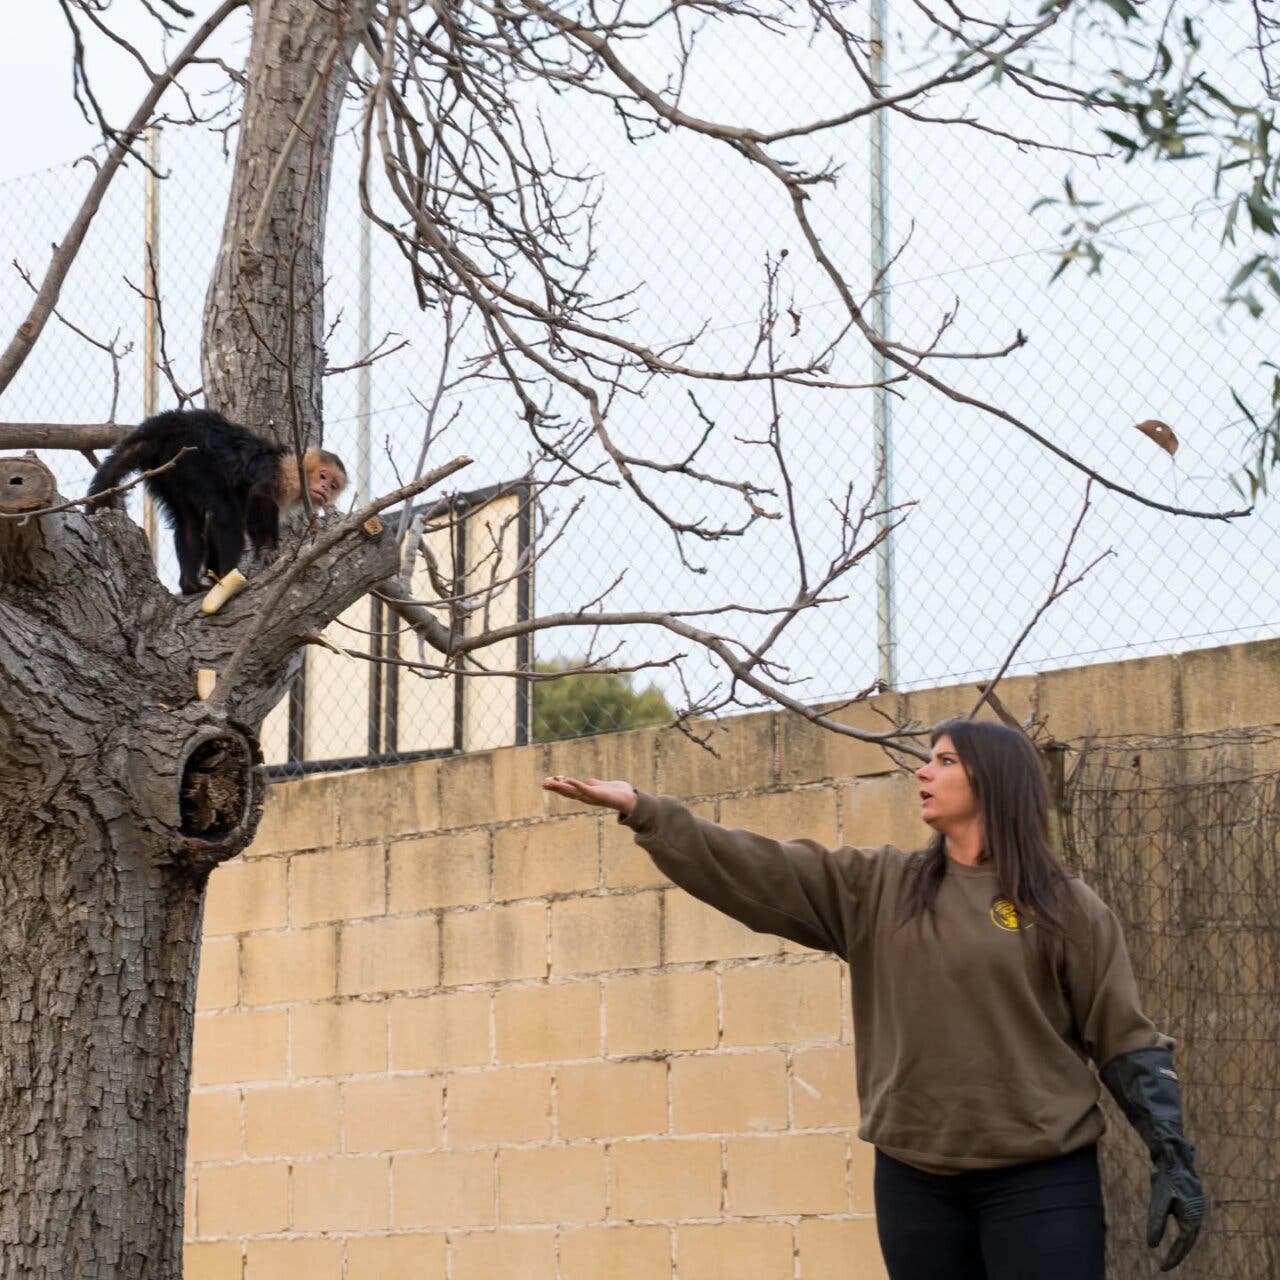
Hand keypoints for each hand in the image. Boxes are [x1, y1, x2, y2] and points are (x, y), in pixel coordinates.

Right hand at [542, 775, 636, 815]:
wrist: (631, 799)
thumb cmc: (618, 793)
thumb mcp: (604, 786)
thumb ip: (595, 785)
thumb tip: (588, 781)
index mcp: (587, 794)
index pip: (569, 790)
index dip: (558, 786)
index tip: (547, 781)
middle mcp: (587, 797)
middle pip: (567, 792)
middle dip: (555, 787)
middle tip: (542, 783)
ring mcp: (591, 796)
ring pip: (573, 791)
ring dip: (561, 786)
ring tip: (549, 782)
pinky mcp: (598, 794)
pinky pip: (585, 789)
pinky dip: (576, 784)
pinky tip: (567, 780)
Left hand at [1149, 1144, 1205, 1270]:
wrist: (1174, 1155)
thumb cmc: (1167, 1178)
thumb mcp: (1159, 1200)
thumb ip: (1156, 1222)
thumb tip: (1151, 1245)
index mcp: (1192, 1218)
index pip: (1183, 1244)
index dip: (1173, 1257)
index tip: (1162, 1268)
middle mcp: (1197, 1215)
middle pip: (1188, 1241)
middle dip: (1178, 1254)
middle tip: (1165, 1266)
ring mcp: (1196, 1208)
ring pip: (1190, 1232)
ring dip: (1182, 1245)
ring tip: (1171, 1257)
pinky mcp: (1191, 1201)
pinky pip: (1188, 1222)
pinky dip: (1182, 1233)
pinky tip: (1177, 1236)